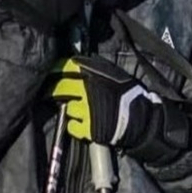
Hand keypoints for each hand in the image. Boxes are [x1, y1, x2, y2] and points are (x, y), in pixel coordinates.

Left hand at [51, 55, 189, 157]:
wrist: (142, 119)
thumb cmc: (129, 95)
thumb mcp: (115, 75)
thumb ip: (96, 69)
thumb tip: (77, 64)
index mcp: (94, 75)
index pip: (66, 66)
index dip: (56, 69)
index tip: (50, 72)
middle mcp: (87, 90)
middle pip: (61, 88)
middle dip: (54, 90)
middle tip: (49, 93)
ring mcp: (87, 110)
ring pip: (67, 108)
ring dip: (70, 109)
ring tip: (78, 111)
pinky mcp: (88, 128)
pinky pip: (72, 126)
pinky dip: (75, 126)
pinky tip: (81, 124)